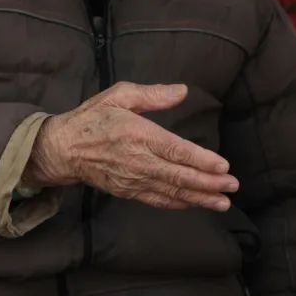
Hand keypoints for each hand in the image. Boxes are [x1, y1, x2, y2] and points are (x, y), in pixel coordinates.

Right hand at [22, 82, 238, 211]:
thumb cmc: (93, 118)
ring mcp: (133, 180)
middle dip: (208, 183)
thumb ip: (152, 94)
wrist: (63, 148)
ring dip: (199, 198)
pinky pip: (157, 200)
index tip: (223, 166)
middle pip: (178, 175)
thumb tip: (182, 91)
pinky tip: (195, 204)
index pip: (175, 150)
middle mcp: (138, 160)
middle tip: (232, 186)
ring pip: (171, 192)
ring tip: (223, 202)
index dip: (201, 160)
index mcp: (138, 134)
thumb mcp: (120, 95)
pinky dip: (178, 204)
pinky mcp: (128, 192)